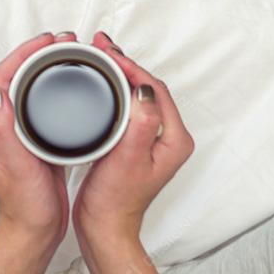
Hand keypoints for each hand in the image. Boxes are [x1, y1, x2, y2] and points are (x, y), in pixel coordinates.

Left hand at [0, 31, 73, 250]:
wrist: (34, 233)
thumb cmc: (24, 205)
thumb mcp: (15, 167)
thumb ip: (3, 131)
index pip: (3, 76)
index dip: (23, 52)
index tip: (48, 41)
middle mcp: (4, 125)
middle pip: (17, 76)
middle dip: (38, 53)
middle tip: (65, 41)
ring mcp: (21, 133)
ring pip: (31, 88)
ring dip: (48, 67)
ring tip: (72, 56)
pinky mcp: (37, 142)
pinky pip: (44, 104)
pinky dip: (57, 88)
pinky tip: (76, 88)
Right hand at [74, 32, 194, 244]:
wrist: (104, 227)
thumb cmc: (115, 201)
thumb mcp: (127, 159)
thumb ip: (139, 123)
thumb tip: (142, 90)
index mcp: (174, 139)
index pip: (155, 89)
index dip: (132, 67)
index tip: (109, 54)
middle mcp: (168, 137)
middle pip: (148, 88)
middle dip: (125, 64)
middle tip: (101, 45)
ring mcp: (153, 140)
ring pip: (137, 95)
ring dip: (119, 74)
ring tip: (98, 55)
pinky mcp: (136, 142)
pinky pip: (128, 107)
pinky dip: (114, 90)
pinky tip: (99, 83)